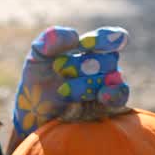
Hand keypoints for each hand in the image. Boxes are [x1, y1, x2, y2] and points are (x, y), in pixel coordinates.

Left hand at [13, 25, 128, 138]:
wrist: (35, 119)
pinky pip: (120, 96)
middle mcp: (102, 66)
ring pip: (112, 77)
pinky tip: (101, 95)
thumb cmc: (37, 85)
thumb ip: (49, 41)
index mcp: (88, 50)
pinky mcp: (109, 106)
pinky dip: (113, 93)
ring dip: (87, 83)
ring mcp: (107, 86)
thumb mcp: (36, 59)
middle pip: (109, 58)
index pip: (107, 38)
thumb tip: (75, 36)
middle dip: (86, 65)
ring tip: (65, 91)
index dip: (104, 38)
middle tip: (64, 73)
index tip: (88, 44)